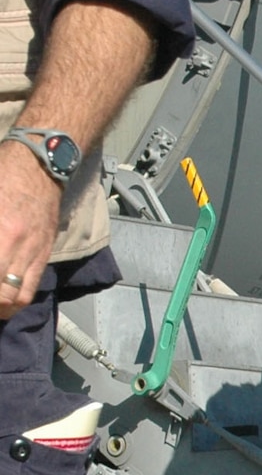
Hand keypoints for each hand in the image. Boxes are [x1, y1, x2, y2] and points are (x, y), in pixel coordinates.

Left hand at [0, 142, 62, 318]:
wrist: (40, 166)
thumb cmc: (4, 176)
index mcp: (1, 232)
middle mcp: (17, 246)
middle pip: (2, 295)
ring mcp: (34, 251)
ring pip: (18, 297)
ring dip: (2, 308)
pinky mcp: (44, 251)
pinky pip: (32, 285)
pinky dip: (16, 298)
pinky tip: (5, 297)